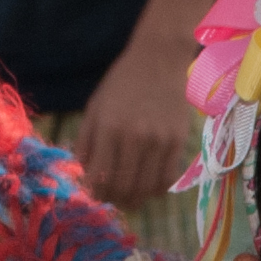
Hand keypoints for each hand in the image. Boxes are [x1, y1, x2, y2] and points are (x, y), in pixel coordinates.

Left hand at [75, 35, 197, 210]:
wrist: (159, 60)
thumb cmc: (122, 83)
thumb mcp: (95, 108)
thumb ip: (86, 142)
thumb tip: (83, 175)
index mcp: (109, 127)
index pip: (99, 176)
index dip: (95, 192)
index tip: (94, 193)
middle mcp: (135, 137)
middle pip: (124, 187)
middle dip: (115, 199)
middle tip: (112, 199)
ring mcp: (159, 141)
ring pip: (146, 189)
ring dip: (136, 199)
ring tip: (130, 197)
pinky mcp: (178, 142)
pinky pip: (167, 180)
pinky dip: (157, 190)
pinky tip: (150, 185)